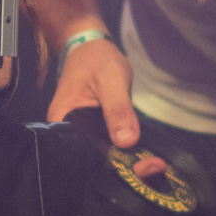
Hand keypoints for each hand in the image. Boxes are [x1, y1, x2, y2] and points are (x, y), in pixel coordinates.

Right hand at [47, 39, 166, 177]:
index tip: (139, 168)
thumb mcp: (110, 81)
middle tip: (153, 167)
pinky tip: (144, 155)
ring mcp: (80, 132)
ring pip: (101, 154)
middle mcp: (67, 132)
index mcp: (62, 122)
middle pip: (92, 159)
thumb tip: (127, 141)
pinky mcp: (93, 130)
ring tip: (153, 166)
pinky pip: (107, 145)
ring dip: (125, 160)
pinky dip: (124, 150)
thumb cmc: (96, 59)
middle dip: (122, 166)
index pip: (82, 155)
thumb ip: (118, 110)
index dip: (109, 164)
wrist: (91, 46)